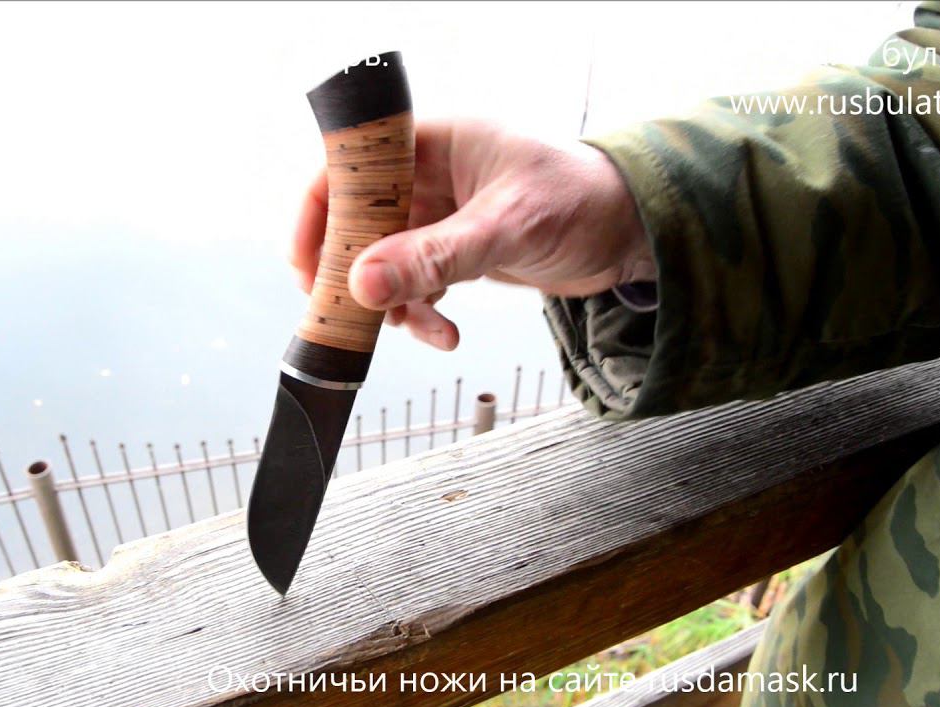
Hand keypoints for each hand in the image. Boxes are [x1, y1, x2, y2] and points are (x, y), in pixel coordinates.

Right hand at [290, 119, 652, 349]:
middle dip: (349, 273)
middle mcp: (428, 175)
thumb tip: (364, 284)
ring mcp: (440, 214)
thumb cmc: (585, 199)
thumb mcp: (506, 227)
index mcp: (433, 141)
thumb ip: (437, 257)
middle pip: (357, 221)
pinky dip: (421, 313)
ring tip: (413, 327)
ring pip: (384, 261)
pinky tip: (445, 332)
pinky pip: (416, 284)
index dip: (317, 212)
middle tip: (344, 313)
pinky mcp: (454, 249)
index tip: (305, 264)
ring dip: (390, 302)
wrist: (634, 232)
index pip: (349, 166)